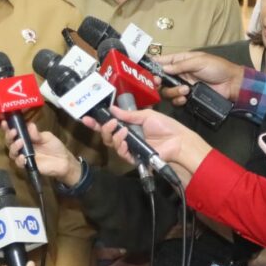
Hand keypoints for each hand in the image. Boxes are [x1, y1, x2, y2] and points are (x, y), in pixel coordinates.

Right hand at [2, 121, 80, 186]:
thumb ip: (37, 134)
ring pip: (12, 152)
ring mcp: (23, 156)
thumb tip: (29, 125)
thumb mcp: (47, 137)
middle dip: (8, 135)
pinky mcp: (27, 165)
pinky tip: (23, 156)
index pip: (14, 130)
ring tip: (20, 142)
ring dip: (14, 146)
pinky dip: (19, 159)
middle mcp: (22, 146)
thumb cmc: (55, 146)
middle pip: (9, 141)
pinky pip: (19, 163)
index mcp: (26, 136)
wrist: (63, 161)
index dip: (7, 126)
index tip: (5, 121)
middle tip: (13, 131)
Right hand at [82, 107, 209, 171]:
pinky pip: (121, 153)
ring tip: (120, 130)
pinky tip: (124, 139)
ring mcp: (130, 147)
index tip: (86, 117)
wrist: (178, 141)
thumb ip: (128, 114)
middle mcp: (127, 136)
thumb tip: (111, 109)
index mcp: (129, 125)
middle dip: (103, 128)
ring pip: (111, 144)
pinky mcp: (134, 157)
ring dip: (113, 136)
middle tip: (108, 123)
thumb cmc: (165, 126)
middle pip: (106, 135)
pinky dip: (120, 145)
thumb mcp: (146, 115)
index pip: (109, 123)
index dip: (97, 121)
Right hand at [154, 52, 244, 105]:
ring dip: (172, 92)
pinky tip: (184, 98)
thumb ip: (180, 65)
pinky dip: (178, 100)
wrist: (232, 84)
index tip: (145, 71)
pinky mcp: (188, 97)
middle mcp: (178, 73)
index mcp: (180, 61)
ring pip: (166, 91)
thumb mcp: (199, 61)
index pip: (161, 61)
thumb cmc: (217, 68)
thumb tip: (163, 68)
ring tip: (185, 90)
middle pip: (160, 79)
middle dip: (157, 82)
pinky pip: (176, 100)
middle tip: (158, 83)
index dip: (151, 65)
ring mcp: (182, 86)